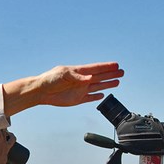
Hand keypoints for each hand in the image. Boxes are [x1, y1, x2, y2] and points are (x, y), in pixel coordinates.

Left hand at [2, 62, 123, 115]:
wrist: (41, 91)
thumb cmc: (50, 79)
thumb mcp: (63, 74)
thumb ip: (77, 77)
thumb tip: (90, 78)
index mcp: (79, 71)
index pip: (96, 68)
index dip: (106, 67)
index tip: (116, 64)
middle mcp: (81, 80)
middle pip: (100, 77)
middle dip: (111, 74)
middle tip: (122, 72)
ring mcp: (80, 90)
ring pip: (97, 86)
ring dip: (107, 84)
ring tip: (117, 81)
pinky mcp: (77, 99)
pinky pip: (89, 97)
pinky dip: (96, 97)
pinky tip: (103, 94)